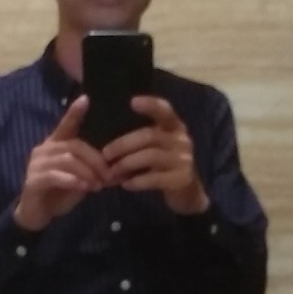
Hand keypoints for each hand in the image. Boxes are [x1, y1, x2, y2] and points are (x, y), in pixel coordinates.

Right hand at [14, 95, 108, 230]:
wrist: (37, 214)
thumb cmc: (60, 192)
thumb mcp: (80, 178)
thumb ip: (92, 169)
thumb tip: (117, 169)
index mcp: (56, 144)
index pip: (66, 124)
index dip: (75, 112)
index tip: (86, 99)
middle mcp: (44, 149)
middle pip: (74, 146)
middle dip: (95, 160)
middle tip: (108, 176)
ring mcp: (36, 164)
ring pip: (67, 160)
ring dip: (86, 172)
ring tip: (97, 185)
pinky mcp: (33, 180)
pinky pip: (54, 176)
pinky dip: (72, 180)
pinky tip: (83, 187)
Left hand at [102, 96, 209, 214]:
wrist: (187, 191)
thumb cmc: (164, 163)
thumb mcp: (158, 145)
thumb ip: (141, 139)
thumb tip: (106, 143)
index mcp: (174, 127)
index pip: (165, 111)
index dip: (151, 105)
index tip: (133, 102)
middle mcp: (181, 140)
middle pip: (150, 136)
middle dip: (124, 144)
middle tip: (105, 154)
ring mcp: (183, 159)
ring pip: (150, 156)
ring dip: (127, 163)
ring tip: (112, 172)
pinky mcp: (181, 178)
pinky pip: (155, 178)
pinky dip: (137, 181)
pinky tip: (126, 184)